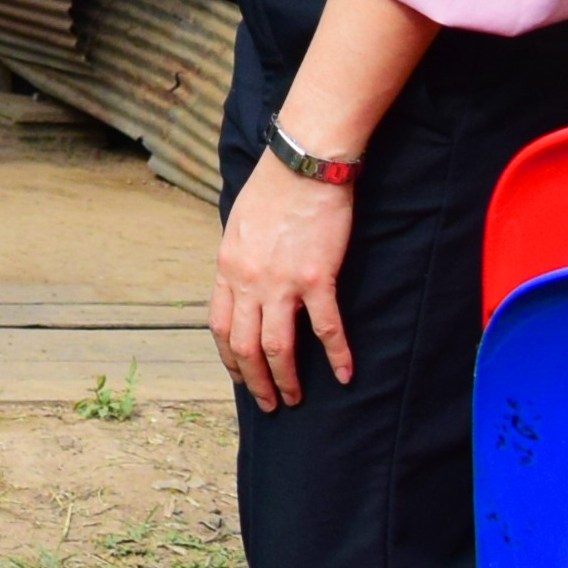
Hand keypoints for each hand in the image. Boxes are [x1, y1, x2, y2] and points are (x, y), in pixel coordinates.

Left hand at [209, 156, 355, 408]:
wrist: (304, 165)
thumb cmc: (273, 188)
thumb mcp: (239, 225)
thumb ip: (239, 259)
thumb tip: (243, 282)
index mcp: (227, 267)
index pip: (220, 326)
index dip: (229, 358)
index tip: (240, 377)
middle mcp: (248, 280)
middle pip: (244, 345)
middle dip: (255, 380)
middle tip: (269, 403)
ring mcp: (281, 282)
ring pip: (277, 345)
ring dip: (285, 378)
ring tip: (294, 398)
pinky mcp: (317, 278)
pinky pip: (325, 327)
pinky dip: (337, 355)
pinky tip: (346, 373)